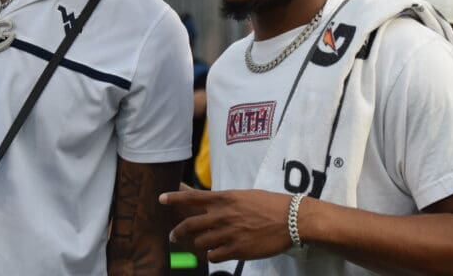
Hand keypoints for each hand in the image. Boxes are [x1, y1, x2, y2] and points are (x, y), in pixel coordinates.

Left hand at [160, 189, 292, 262]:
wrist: (292, 219)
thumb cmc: (271, 205)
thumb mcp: (245, 196)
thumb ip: (225, 201)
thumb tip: (210, 205)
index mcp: (226, 198)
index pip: (193, 197)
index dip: (174, 198)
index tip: (160, 198)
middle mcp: (223, 214)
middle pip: (190, 225)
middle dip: (178, 231)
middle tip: (174, 235)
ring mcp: (228, 233)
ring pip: (200, 242)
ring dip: (199, 244)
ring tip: (202, 244)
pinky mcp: (237, 250)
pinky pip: (214, 256)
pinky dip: (212, 255)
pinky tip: (217, 253)